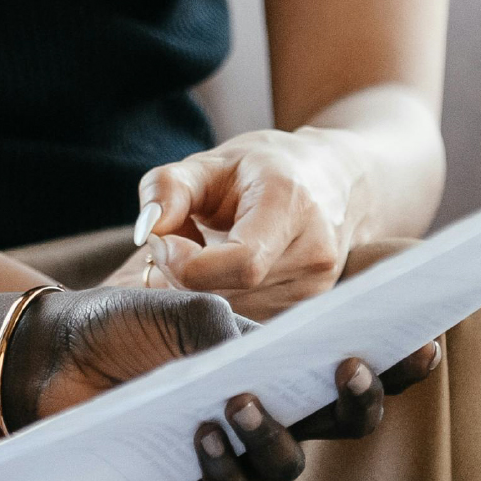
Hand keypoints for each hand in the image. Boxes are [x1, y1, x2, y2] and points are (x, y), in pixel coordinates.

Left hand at [4, 285, 441, 480]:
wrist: (56, 351)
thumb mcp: (183, 304)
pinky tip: (199, 431)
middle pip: (340, 423)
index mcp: (281, 361)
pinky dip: (220, 463)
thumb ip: (228, 324)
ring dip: (273, 432)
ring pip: (287, 461)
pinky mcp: (194, 480)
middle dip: (357, 401)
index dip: (397, 365)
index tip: (426, 343)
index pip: (352, 367)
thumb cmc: (128, 320)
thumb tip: (261, 356)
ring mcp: (236, 448)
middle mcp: (272, 410)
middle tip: (350, 369)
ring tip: (240, 399)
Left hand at [130, 127, 370, 319]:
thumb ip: (168, 188)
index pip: (242, 264)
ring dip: (200, 290)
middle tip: (178, 239)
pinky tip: (223, 271)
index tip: (163, 240)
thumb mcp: (210, 162)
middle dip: (184, 273)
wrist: (333, 183)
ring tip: (206, 250)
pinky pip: (245, 319)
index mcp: (291, 207)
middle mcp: (313, 255)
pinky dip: (221, 299)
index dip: (188, 264)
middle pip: (230, 292)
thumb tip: (148, 231)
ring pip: (233, 312)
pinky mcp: (306, 312)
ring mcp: (315, 290)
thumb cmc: (264, 168)